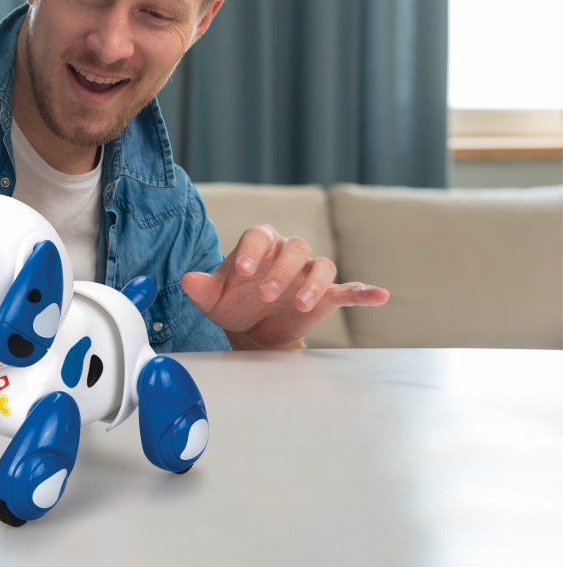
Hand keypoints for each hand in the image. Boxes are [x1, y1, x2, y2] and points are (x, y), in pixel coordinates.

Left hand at [180, 224, 388, 349]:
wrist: (250, 330)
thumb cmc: (231, 305)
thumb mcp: (212, 299)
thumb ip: (201, 287)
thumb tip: (187, 279)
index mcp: (258, 246)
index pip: (259, 235)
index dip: (251, 251)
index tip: (241, 272)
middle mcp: (286, 254)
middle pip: (294, 248)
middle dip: (281, 270)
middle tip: (265, 295)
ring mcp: (308, 273)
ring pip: (322, 265)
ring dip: (313, 283)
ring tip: (299, 304)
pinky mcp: (326, 295)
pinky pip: (348, 288)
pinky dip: (364, 291)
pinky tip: (378, 295)